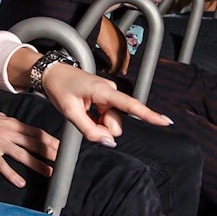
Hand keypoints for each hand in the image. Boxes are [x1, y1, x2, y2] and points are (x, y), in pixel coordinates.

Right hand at [0, 108, 59, 187]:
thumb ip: (12, 125)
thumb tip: (24, 131)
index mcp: (12, 123)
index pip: (37, 133)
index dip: (51, 141)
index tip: (61, 148)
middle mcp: (8, 131)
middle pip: (34, 143)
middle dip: (50, 153)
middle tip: (61, 161)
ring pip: (23, 155)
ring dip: (37, 164)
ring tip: (48, 172)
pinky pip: (2, 165)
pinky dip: (12, 175)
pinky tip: (20, 182)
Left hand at [40, 63, 172, 144]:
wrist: (51, 73)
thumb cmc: (59, 87)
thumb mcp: (70, 111)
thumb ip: (89, 129)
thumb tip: (108, 142)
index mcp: (103, 91)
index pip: (130, 105)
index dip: (149, 114)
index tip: (165, 121)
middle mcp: (110, 91)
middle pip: (116, 123)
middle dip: (103, 128)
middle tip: (83, 118)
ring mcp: (108, 95)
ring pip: (111, 122)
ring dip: (98, 124)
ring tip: (82, 113)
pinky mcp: (104, 98)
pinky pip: (106, 117)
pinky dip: (97, 120)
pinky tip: (85, 112)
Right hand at [95, 16, 129, 74]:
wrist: (98, 23)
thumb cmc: (101, 25)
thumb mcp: (108, 34)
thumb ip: (110, 40)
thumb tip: (107, 44)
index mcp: (122, 39)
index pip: (126, 54)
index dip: (125, 62)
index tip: (123, 67)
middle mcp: (123, 44)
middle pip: (125, 60)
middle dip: (122, 67)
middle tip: (120, 72)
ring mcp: (120, 49)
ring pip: (121, 64)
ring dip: (115, 70)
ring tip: (109, 71)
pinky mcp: (114, 53)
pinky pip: (115, 66)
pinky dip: (111, 70)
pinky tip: (107, 70)